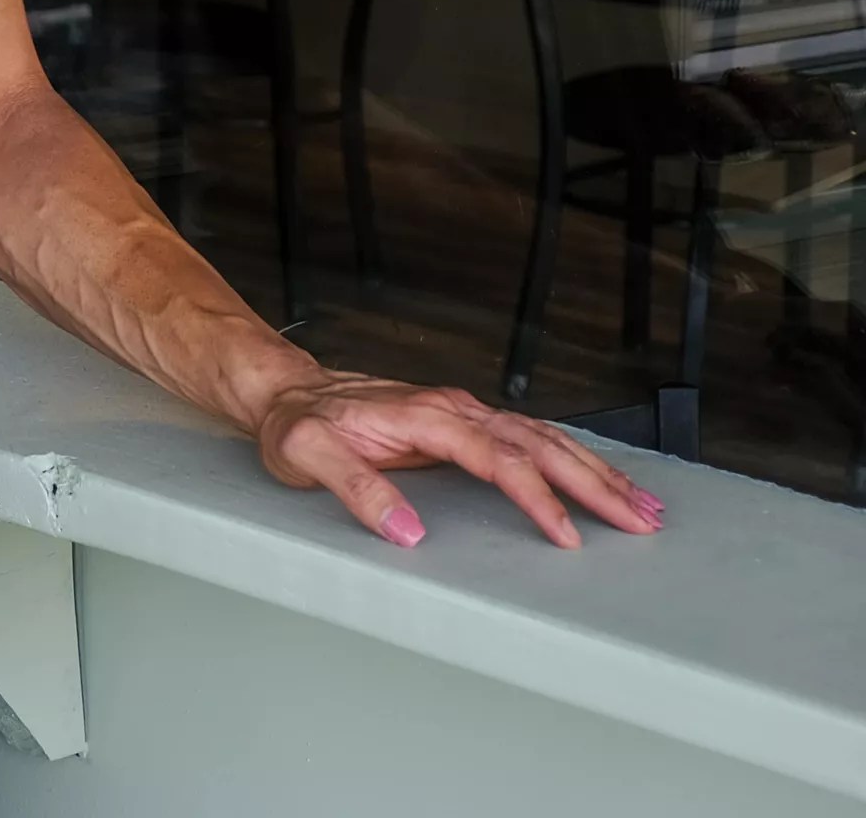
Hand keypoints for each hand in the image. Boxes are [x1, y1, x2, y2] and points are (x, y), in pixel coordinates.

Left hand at [252, 370, 663, 547]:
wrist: (286, 392)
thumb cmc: (296, 424)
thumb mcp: (306, 454)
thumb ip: (354, 487)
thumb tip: (408, 530)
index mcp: (422, 415)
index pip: (495, 457)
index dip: (534, 496)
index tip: (566, 534)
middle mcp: (452, 408)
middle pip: (538, 443)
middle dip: (594, 483)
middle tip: (641, 520)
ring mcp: (462, 413)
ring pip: (543, 438)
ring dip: (595, 471)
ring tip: (642, 505)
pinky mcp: (464, 424)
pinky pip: (529, 439)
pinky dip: (570, 459)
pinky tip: (598, 478)